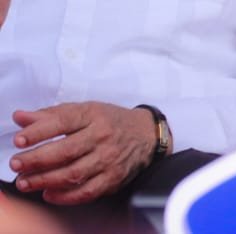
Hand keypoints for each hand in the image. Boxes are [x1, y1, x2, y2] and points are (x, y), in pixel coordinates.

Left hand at [10, 102, 157, 204]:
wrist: (147, 134)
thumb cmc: (110, 121)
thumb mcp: (85, 110)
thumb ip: (51, 115)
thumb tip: (20, 117)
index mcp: (94, 115)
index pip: (63, 121)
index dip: (39, 131)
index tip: (19, 140)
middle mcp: (103, 136)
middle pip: (66, 150)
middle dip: (36, 159)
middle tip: (16, 164)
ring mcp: (109, 159)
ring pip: (73, 173)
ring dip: (45, 180)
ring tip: (25, 182)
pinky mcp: (113, 178)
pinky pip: (86, 191)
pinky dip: (65, 196)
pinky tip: (48, 194)